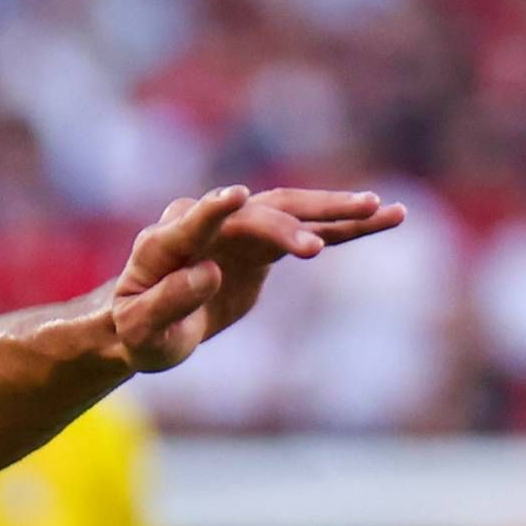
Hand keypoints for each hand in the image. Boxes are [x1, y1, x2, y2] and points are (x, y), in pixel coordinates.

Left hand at [102, 185, 401, 374]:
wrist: (148, 323)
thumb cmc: (140, 330)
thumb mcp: (144, 329)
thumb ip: (169, 300)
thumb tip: (207, 273)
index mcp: (169, 241)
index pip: (194, 219)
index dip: (213, 209)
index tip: (235, 195)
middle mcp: (209, 223)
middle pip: (257, 213)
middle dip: (290, 225)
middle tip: (319, 247)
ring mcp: (239, 228)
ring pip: (294, 213)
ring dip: (338, 211)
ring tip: (383, 208)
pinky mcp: (263, 243)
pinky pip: (311, 231)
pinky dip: (346, 228)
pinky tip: (385, 218)